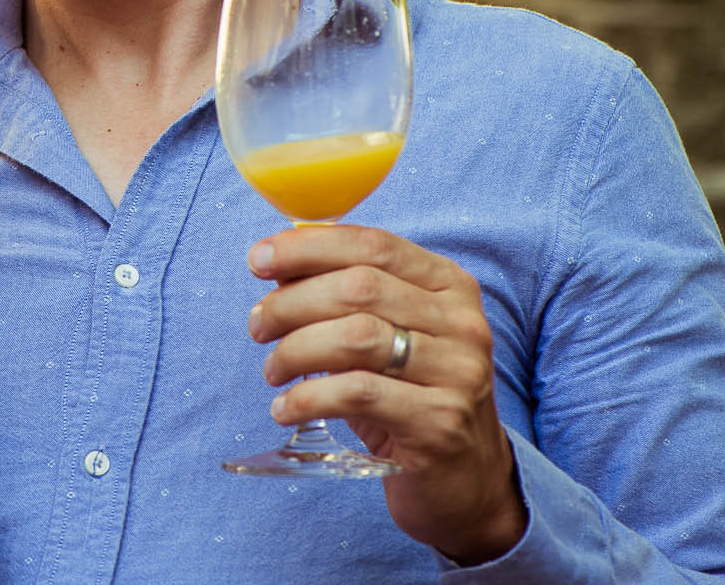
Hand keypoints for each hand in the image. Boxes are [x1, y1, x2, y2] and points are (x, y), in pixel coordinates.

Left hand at [246, 224, 526, 563]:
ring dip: (295, 350)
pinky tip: (285, 408)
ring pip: (356, 337)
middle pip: (358, 288)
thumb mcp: (385, 334)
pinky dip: (307, 397)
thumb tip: (274, 263)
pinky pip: (356, 394)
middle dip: (291, 302)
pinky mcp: (440, 423)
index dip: (308, 246)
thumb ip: (342, 294)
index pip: (373, 244)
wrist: (465, 480)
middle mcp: (462, 323)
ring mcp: (458, 373)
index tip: (259, 260)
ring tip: (273, 370)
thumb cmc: (409, 395)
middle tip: (258, 326)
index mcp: (449, 285)